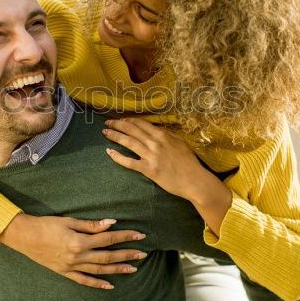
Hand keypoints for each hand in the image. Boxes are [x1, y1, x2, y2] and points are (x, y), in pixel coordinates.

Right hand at [0, 213, 147, 288]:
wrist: (24, 237)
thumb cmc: (46, 225)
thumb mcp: (69, 221)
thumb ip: (90, 225)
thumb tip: (111, 224)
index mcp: (79, 241)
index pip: (108, 239)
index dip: (125, 237)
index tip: (140, 235)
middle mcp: (77, 256)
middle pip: (107, 256)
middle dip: (126, 254)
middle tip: (143, 254)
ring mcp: (71, 267)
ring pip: (99, 270)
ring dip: (117, 269)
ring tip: (133, 268)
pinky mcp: (65, 272)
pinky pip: (84, 280)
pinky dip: (97, 284)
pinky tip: (110, 285)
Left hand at [103, 118, 231, 234]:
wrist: (194, 180)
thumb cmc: (189, 162)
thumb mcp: (180, 142)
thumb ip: (167, 135)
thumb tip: (156, 129)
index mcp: (162, 135)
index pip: (141, 124)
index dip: (128, 120)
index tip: (120, 120)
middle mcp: (155, 143)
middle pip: (131, 130)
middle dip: (117, 124)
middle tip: (107, 123)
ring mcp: (151, 156)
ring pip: (128, 142)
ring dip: (114, 136)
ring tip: (105, 132)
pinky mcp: (149, 169)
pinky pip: (129, 162)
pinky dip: (118, 157)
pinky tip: (109, 152)